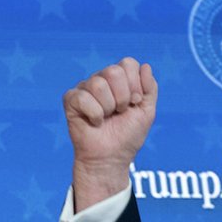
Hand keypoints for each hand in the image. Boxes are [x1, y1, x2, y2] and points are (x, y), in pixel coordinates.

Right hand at [63, 57, 157, 210]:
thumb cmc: (128, 135)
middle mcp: (101, 80)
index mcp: (120, 80)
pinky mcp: (71, 99)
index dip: (135, 85)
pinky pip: (83, 97)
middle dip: (123, 97)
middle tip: (120, 112)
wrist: (112, 157)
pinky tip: (95, 122)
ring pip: (98, 84)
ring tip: (107, 118)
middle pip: (114, 71)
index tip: (135, 103)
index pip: (128, 64)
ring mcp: (85, 88)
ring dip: (108, 107)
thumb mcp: (147, 112)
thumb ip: (150, 88)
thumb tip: (145, 66)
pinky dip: (95, 115)